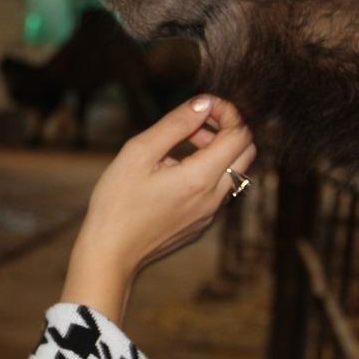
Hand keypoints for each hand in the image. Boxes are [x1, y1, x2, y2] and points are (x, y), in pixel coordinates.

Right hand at [60, 95, 256, 322]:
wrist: (111, 254)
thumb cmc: (118, 202)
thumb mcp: (139, 152)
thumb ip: (175, 124)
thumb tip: (203, 103)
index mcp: (200, 178)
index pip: (239, 135)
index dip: (227, 112)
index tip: (204, 106)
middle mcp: (214, 198)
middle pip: (247, 152)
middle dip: (226, 129)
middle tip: (194, 126)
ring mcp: (211, 214)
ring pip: (235, 172)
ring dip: (217, 151)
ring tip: (180, 147)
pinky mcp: (203, 224)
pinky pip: (220, 190)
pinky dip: (209, 172)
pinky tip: (175, 174)